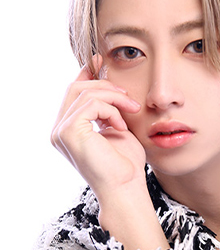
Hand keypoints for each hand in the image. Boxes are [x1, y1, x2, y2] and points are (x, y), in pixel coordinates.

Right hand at [51, 56, 144, 198]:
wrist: (126, 189)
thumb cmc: (125, 165)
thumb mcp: (117, 129)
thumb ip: (108, 110)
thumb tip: (108, 85)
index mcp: (67, 130)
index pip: (72, 93)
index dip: (86, 73)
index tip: (101, 60)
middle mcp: (58, 131)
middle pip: (75, 88)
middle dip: (104, 85)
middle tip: (127, 95)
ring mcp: (61, 131)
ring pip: (85, 93)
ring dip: (113, 98)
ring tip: (131, 110)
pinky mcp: (70, 131)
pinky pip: (91, 104)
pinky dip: (110, 109)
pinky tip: (120, 125)